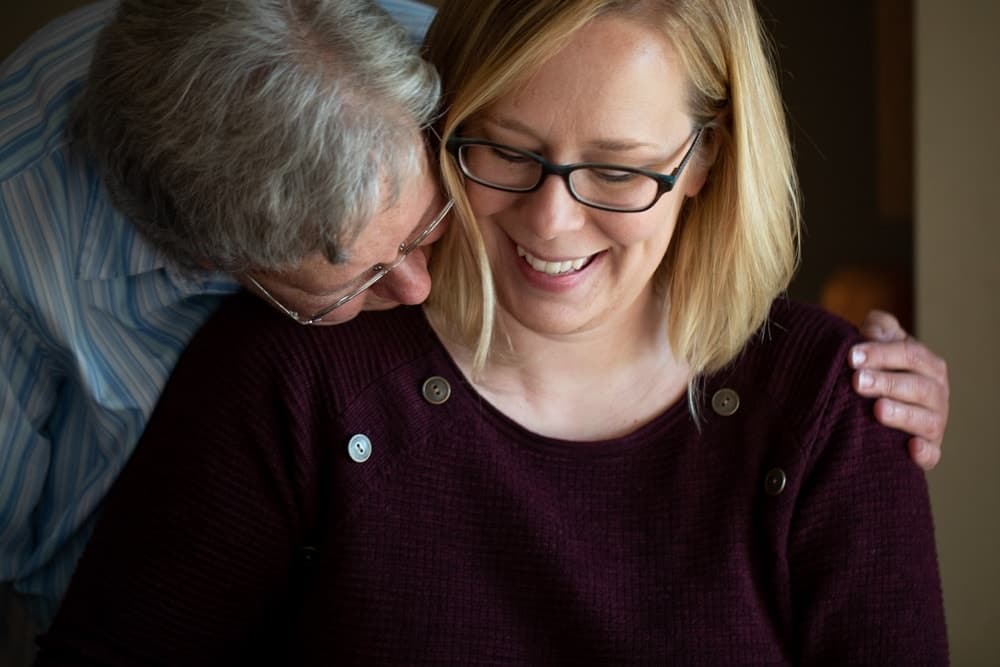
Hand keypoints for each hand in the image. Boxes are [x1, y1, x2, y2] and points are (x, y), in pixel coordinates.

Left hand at [849, 310, 948, 470]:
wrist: (880, 410)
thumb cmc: (880, 371)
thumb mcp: (880, 346)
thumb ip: (879, 329)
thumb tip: (872, 328)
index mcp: (927, 364)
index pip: (910, 354)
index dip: (881, 353)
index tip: (851, 356)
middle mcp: (936, 393)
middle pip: (918, 386)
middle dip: (887, 383)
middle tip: (857, 382)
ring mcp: (934, 423)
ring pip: (926, 420)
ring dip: (902, 415)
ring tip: (877, 410)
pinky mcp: (929, 451)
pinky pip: (932, 454)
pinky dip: (925, 452)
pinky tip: (910, 447)